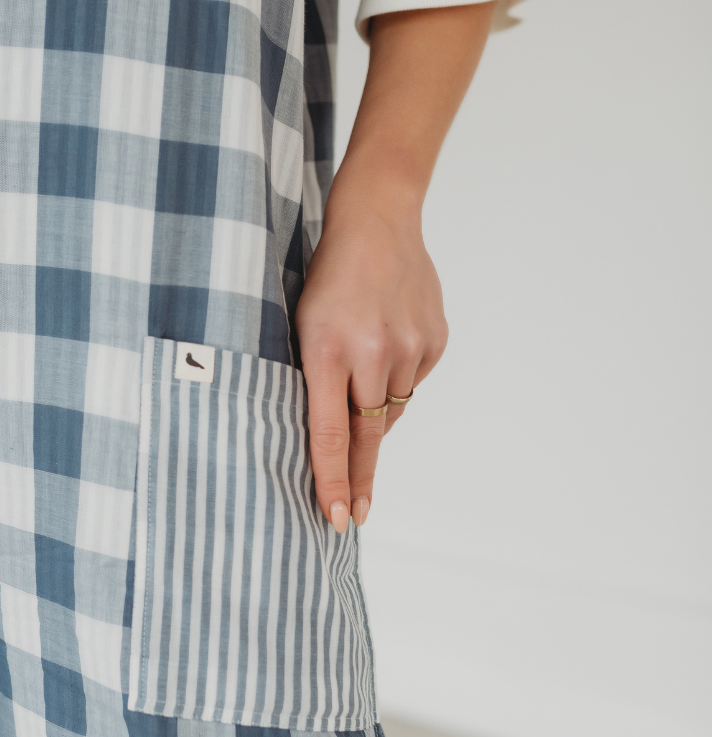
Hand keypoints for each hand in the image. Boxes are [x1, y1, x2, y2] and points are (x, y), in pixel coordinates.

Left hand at [295, 0, 495, 530]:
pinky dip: (396, 377)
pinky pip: (412, 381)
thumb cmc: (325, 274)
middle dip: (360, 479)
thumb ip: (314, 377)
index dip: (333, 480)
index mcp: (328, 349)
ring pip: (391, 408)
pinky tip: (386, 344)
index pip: (328, 433)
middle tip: (358, 514)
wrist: (377, 219)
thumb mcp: (300, 323)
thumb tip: (335, 435)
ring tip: (362, 368)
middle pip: (367, 435)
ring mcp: (411, 347)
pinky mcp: (435, 341)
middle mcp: (373, 352)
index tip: (339, 517)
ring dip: (374, 408)